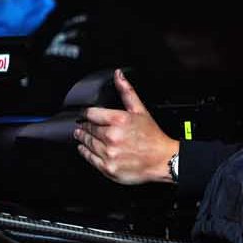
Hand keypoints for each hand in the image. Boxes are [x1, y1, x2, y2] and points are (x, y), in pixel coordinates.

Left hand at [75, 69, 178, 184]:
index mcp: (119, 120)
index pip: (91, 113)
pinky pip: (90, 158)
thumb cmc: (153, 136)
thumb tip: (118, 75)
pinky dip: (84, 152)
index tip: (83, 114)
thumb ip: (127, 92)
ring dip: (82, 138)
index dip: (85, 113)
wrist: (162, 160)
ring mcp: (109, 153)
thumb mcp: (140, 110)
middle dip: (84, 126)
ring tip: (80, 135)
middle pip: (88, 129)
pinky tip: (83, 148)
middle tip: (81, 125)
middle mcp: (112, 137)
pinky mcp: (108, 167)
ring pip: (87, 143)